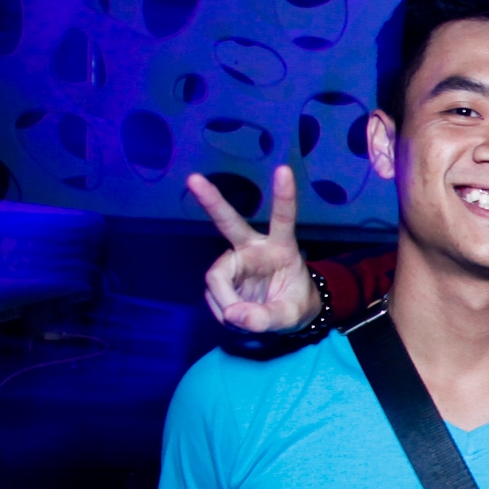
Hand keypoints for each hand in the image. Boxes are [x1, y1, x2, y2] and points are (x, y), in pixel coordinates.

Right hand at [190, 165, 319, 332]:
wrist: (285, 313)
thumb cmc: (294, 304)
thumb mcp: (290, 315)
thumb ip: (266, 317)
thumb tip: (233, 314)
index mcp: (281, 247)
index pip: (283, 219)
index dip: (284, 196)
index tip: (284, 170)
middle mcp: (254, 247)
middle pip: (230, 222)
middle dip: (211, 201)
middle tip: (194, 179)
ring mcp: (235, 260)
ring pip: (216, 278)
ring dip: (225, 302)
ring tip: (243, 317)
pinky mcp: (223, 275)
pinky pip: (214, 294)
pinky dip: (223, 310)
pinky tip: (235, 314)